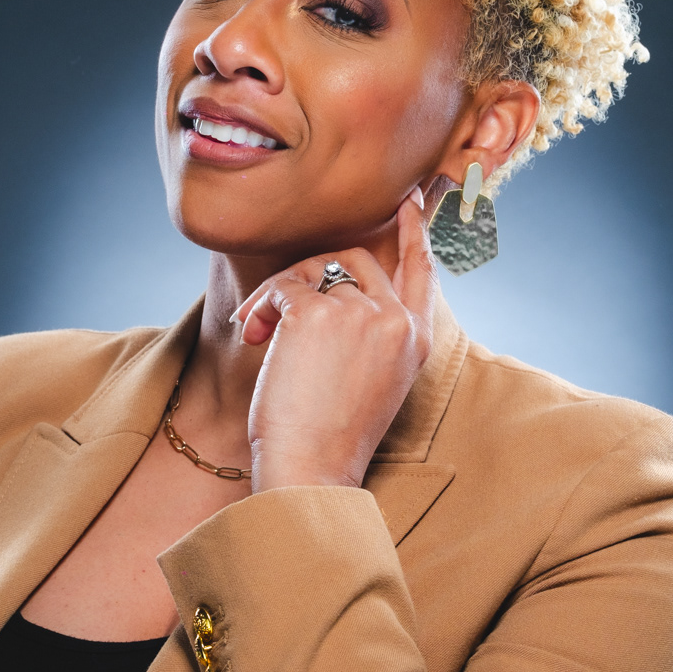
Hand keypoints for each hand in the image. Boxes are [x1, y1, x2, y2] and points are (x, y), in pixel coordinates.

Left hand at [234, 189, 436, 489]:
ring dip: (275, 297)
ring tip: (257, 332)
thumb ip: (371, 332)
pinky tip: (251, 337)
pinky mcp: (318, 314)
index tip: (407, 200)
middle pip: (354, 259)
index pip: (421, 270)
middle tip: (275, 308)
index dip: (413, 231)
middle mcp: (397, 321)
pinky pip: (281, 287)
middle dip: (308, 273)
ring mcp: (361, 314)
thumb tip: (335, 285)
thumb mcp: (373, 380)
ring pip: (310, 271)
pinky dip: (259, 308)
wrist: (312, 471)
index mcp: (417, 341)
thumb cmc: (330, 436)